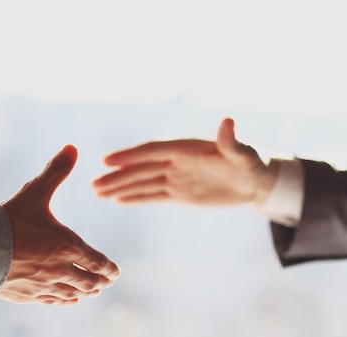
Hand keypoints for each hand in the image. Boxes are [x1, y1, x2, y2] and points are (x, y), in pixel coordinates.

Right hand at [0, 144, 120, 305]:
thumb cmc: (10, 220)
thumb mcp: (35, 192)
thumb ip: (56, 171)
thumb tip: (73, 147)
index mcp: (68, 246)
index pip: (98, 263)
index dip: (109, 269)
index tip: (115, 272)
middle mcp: (60, 270)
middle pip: (88, 282)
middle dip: (99, 283)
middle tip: (105, 282)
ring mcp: (43, 285)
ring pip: (72, 294)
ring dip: (84, 293)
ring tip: (90, 292)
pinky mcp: (26, 295)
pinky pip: (51, 301)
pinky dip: (63, 301)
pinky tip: (66, 300)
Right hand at [92, 118, 278, 206]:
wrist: (257, 181)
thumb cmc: (254, 163)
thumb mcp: (245, 154)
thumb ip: (232, 141)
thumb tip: (228, 121)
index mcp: (185, 149)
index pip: (152, 152)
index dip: (130, 156)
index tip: (107, 160)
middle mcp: (175, 162)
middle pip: (140, 169)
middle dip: (117, 176)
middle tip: (93, 184)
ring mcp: (175, 178)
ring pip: (142, 183)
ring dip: (119, 187)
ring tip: (97, 193)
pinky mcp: (179, 194)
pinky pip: (153, 196)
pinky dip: (135, 198)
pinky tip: (117, 201)